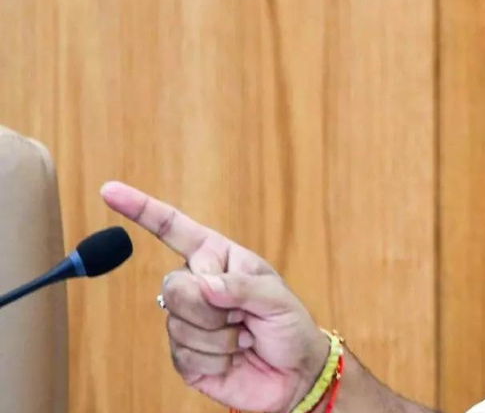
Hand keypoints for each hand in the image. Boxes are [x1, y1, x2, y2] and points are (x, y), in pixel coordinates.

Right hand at [101, 182, 330, 412]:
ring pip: (179, 323)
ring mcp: (187, 319)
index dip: (141, 210)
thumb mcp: (278, 300)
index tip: (109, 191)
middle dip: (212, 307)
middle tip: (243, 317)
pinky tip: (232, 357)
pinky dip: (215, 359)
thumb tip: (203, 284)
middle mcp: (198, 283)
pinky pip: (184, 354)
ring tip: (244, 337)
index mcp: (219, 257)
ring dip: (220, 337)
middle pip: (175, 285)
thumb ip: (242, 287)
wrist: (293, 375)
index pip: (175, 229)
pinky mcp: (183, 354)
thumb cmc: (290, 327)